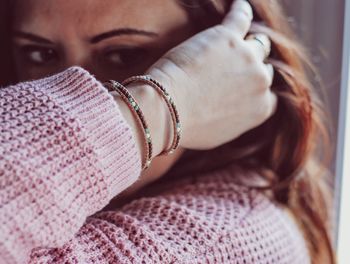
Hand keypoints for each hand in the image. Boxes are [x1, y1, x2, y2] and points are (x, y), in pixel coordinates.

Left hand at [147, 0, 276, 150]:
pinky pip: (241, 16)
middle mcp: (261, 82)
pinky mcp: (228, 36)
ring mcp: (247, 56)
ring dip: (248, 43)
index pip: (269, 94)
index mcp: (261, 108)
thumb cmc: (188, 126)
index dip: (255, 89)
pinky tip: (238, 6)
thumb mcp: (220, 133)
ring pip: (258, 43)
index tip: (244, 86)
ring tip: (237, 38)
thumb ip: (237, 119)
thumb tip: (237, 112)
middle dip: (251, 69)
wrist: (169, 109)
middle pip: (263, 68)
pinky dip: (240, 10)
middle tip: (234, 67)